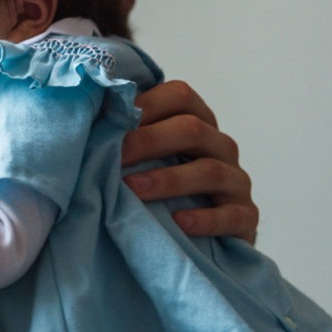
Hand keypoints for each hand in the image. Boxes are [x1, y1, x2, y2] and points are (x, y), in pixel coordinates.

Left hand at [121, 79, 257, 242]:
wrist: (204, 236)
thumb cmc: (163, 187)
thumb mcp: (148, 158)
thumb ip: (127, 136)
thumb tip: (84, 116)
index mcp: (198, 122)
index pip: (180, 96)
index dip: (145, 105)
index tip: (110, 124)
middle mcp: (220, 146)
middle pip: (193, 129)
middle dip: (150, 141)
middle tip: (116, 157)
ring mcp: (236, 181)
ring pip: (210, 171)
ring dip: (169, 180)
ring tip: (135, 190)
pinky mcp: (246, 216)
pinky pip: (232, 215)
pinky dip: (205, 219)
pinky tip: (178, 222)